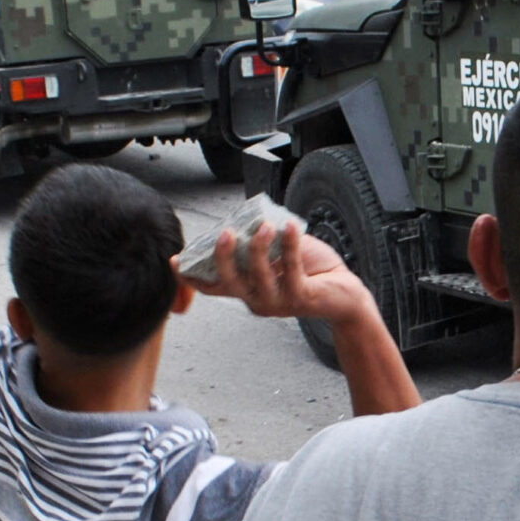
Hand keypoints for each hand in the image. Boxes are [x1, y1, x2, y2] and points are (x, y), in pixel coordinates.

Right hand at [188, 222, 368, 324]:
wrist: (344, 293)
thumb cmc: (309, 270)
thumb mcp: (278, 253)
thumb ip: (260, 240)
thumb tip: (247, 217)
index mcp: (247, 290)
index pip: (213, 287)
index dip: (191, 277)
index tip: (175, 260)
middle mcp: (257, 300)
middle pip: (230, 283)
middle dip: (224, 258)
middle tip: (225, 233)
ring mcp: (278, 302)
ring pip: (260, 278)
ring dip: (260, 249)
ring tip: (265, 226)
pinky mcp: (301, 298)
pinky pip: (292, 270)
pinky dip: (291, 246)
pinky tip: (291, 227)